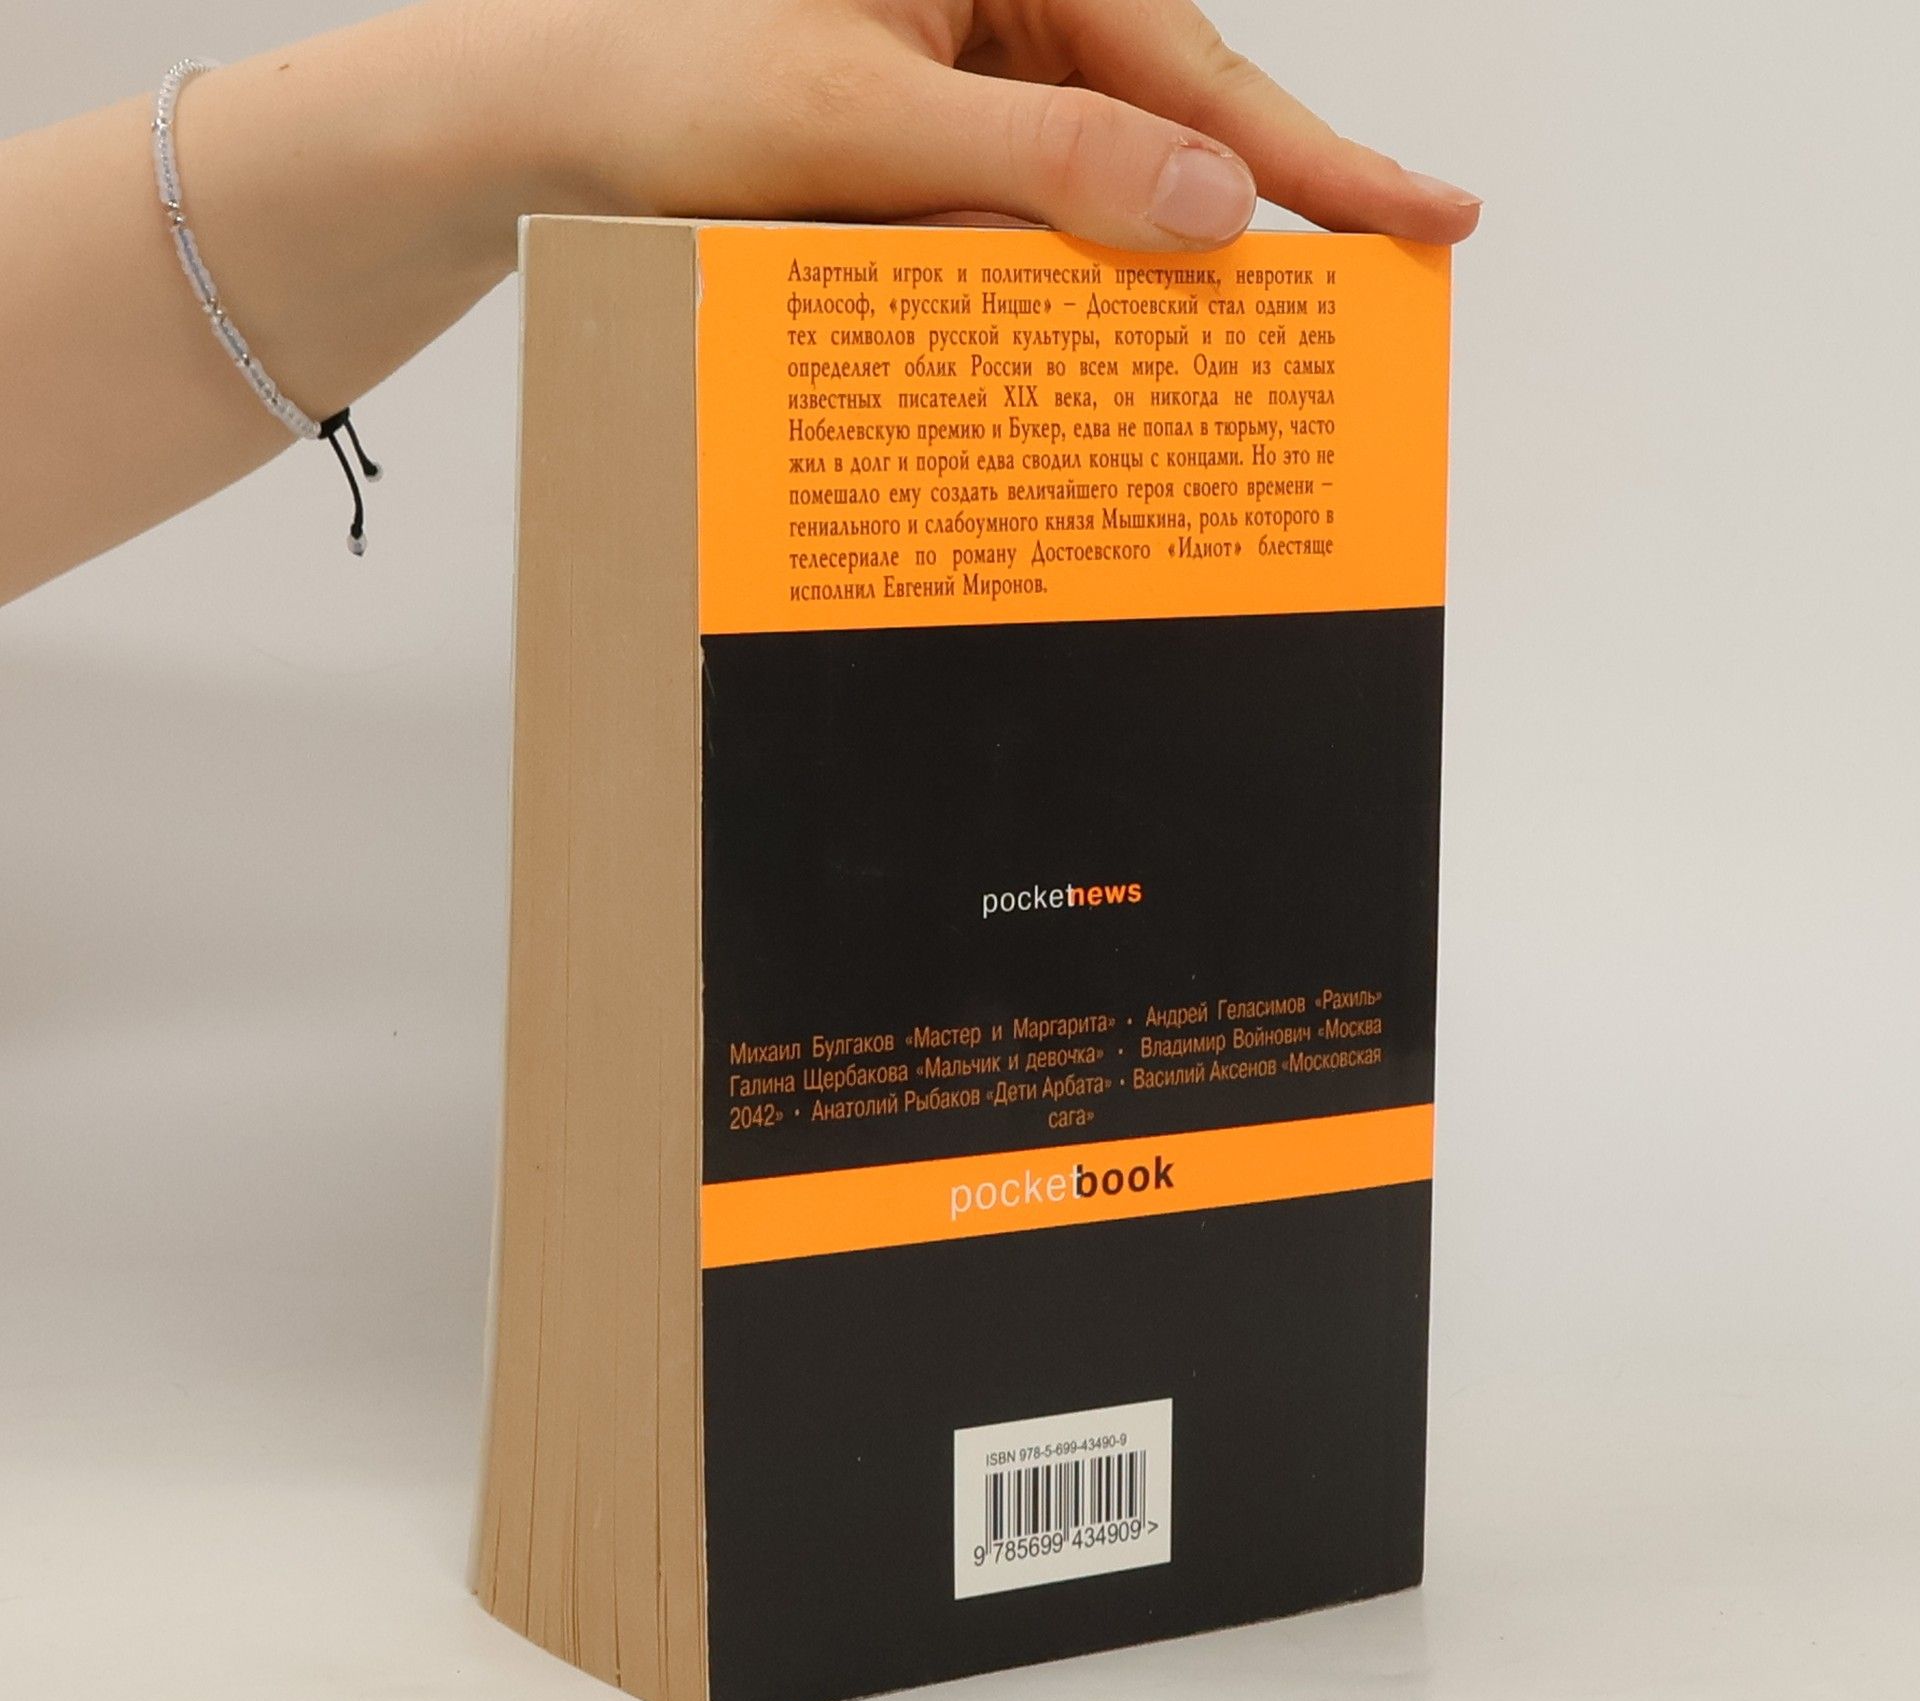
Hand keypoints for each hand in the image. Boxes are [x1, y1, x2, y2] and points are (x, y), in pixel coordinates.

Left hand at [453, 0, 1479, 252]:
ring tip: (1222, 343)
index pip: (1185, 65)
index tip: (1428, 216)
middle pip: (1160, 114)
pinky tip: (1083, 319)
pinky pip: (1021, 200)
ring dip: (1140, 257)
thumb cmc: (658, 80)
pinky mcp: (924, 124)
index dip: (1312, 157)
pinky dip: (1051, 267)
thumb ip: (1037, 162)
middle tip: (1374, 287)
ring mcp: (962, 58)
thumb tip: (1208, 209)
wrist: (526, 121)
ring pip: (1093, 172)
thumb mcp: (852, 125)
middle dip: (1246, 211)